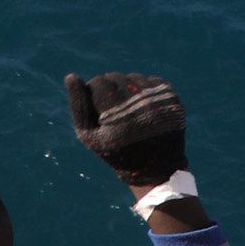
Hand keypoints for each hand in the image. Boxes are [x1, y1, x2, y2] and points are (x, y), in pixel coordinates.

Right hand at [65, 73, 186, 188]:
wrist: (156, 169)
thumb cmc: (116, 152)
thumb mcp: (89, 135)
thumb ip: (78, 105)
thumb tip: (71, 76)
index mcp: (119, 115)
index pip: (99, 82)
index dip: (93, 93)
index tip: (97, 108)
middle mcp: (141, 105)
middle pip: (116, 77)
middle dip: (109, 89)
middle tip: (112, 108)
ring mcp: (159, 101)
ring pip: (134, 77)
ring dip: (127, 87)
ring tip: (128, 106)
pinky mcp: (173, 100)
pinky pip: (152, 80)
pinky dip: (144, 88)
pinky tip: (142, 104)